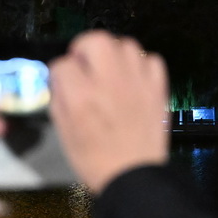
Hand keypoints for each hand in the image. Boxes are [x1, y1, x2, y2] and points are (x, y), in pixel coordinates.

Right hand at [49, 31, 169, 192]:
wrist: (133, 177)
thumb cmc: (96, 160)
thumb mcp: (64, 132)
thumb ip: (60, 99)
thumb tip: (61, 80)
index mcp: (81, 96)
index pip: (63, 63)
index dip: (61, 72)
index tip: (64, 82)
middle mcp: (109, 82)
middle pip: (96, 40)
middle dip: (85, 48)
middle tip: (85, 64)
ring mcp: (137, 83)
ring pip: (126, 44)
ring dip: (114, 54)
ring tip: (110, 71)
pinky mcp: (157, 89)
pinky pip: (151, 60)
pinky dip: (141, 65)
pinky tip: (133, 79)